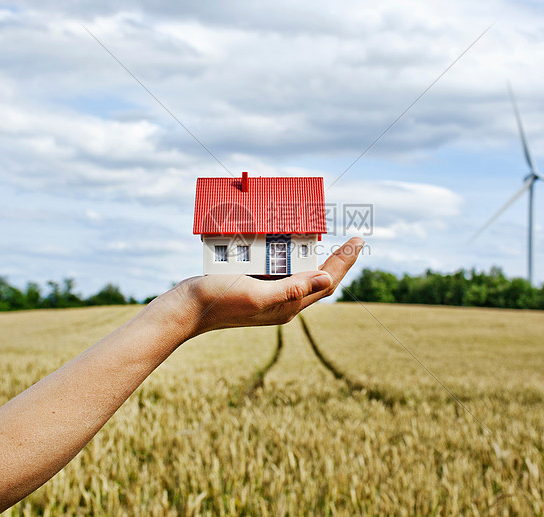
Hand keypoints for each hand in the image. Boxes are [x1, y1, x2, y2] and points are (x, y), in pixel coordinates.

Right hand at [153, 237, 364, 338]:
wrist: (185, 309)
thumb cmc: (218, 302)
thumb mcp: (256, 294)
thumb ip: (291, 289)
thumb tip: (325, 280)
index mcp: (289, 306)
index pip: (326, 282)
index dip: (344, 261)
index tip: (358, 240)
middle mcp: (282, 302)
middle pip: (317, 277)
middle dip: (335, 258)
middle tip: (350, 238)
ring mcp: (268, 294)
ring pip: (298, 271)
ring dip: (310, 252)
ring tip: (322, 234)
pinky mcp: (254, 286)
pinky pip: (277, 267)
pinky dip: (285, 251)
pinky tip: (283, 238)